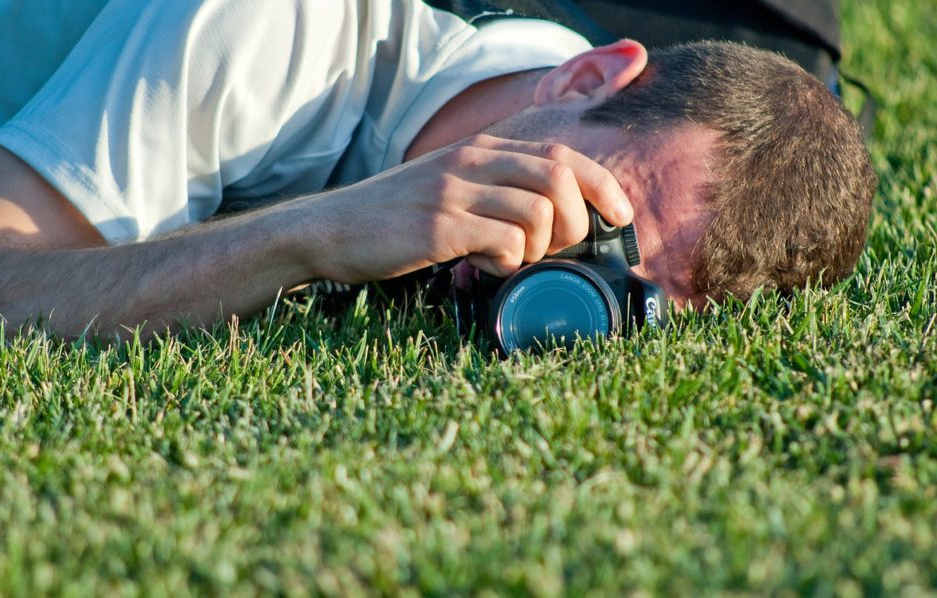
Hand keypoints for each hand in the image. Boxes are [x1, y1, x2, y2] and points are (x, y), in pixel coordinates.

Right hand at [312, 134, 632, 282]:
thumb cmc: (394, 217)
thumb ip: (494, 191)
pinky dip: (510, 264)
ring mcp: (454, 193)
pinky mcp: (439, 227)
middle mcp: (471, 163)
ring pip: (538, 215)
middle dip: (577, 222)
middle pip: (560, 179)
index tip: (621, 215)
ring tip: (512, 260)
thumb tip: (553, 222)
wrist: (330, 229)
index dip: (603, 184)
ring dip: (540, 249)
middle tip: (559, 250)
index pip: (561, 154)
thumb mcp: (447, 186)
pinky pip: (505, 244)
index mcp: (478, 150)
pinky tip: (486, 268)